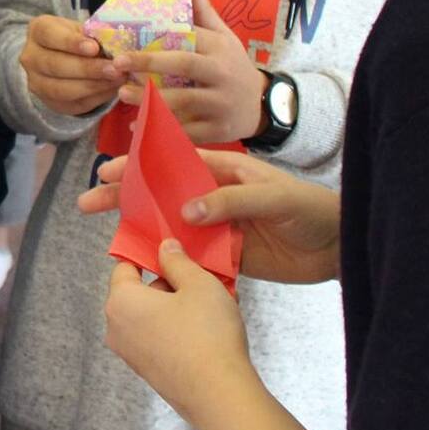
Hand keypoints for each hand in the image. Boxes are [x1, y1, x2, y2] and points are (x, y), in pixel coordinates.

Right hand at [20, 14, 128, 116]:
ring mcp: (37, 83)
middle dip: (87, 68)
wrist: (65, 58)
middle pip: (55, 65)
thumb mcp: (82, 29)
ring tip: (117, 79)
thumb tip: (114, 44)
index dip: (71, 43)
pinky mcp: (50, 103)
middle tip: (114, 69)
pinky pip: (73, 104)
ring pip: (62, 89)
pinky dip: (96, 97)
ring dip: (93, 85)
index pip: (50, 36)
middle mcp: (30, 57)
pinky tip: (112, 89)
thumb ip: (93, 36)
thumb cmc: (77, 39)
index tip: (94, 47)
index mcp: (37, 31)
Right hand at [78, 150, 340, 283]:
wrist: (341, 248)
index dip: (140, 166)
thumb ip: (230, 201)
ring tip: (105, 234)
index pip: (173, 164)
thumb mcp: (274, 197)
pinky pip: (190, 257)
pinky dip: (167, 261)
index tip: (108, 170)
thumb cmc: (312, 210)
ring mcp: (218, 227)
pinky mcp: (226, 256)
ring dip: (139, 229)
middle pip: (161, 194)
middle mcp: (214, 196)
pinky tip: (142, 266)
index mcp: (225, 170)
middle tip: (87, 202)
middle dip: (125, 196)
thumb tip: (185, 211)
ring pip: (170, 226)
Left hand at [103, 242, 256, 420]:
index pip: (125, 266)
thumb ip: (177, 260)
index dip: (148, 254)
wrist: (219, 396)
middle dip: (169, 283)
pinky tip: (209, 329)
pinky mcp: (149, 373)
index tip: (173, 251)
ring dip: (177, 306)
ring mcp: (131, 355)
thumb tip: (164, 247)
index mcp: (120, 302)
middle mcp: (117, 329)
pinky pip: (159, 339)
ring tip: (213, 303)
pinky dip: (178, 329)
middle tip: (202, 278)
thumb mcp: (198, 284)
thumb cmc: (207, 334)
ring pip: (152, 317)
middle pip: (139, 293)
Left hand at [115, 0, 267, 142]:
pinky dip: (161, 130)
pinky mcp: (218, 130)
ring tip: (122, 95)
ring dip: (149, 100)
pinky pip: (186, 132)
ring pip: (183, 102)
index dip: (158, 39)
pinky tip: (138, 127)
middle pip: (184, 66)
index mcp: (219, 48)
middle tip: (116, 65)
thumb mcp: (223, 35)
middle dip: (148, 64)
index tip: (126, 41)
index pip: (187, 39)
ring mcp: (221, 104)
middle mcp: (221, 74)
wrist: (263, 104)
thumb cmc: (233, 65)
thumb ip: (202, 8)